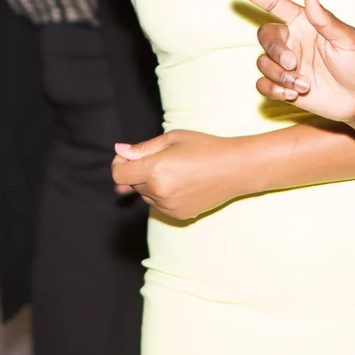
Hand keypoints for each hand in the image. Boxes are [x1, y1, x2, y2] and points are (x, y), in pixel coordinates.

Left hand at [110, 130, 245, 221]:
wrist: (235, 168)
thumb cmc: (205, 147)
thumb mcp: (173, 139)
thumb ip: (143, 148)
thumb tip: (119, 150)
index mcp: (155, 169)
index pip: (119, 174)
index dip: (119, 164)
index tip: (128, 157)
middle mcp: (158, 192)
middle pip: (132, 184)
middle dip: (138, 171)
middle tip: (162, 158)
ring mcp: (168, 206)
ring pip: (146, 195)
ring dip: (151, 184)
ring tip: (177, 170)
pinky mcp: (178, 215)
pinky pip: (160, 204)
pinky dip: (163, 194)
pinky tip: (183, 182)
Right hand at [228, 0, 354, 124]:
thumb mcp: (348, 41)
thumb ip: (327, 20)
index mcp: (304, 22)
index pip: (274, 3)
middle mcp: (291, 40)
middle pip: (264, 35)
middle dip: (275, 50)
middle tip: (294, 64)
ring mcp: (285, 64)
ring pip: (262, 62)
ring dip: (280, 75)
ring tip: (303, 85)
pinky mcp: (283, 85)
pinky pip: (262, 84)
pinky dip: (272, 89)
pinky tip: (292, 94)